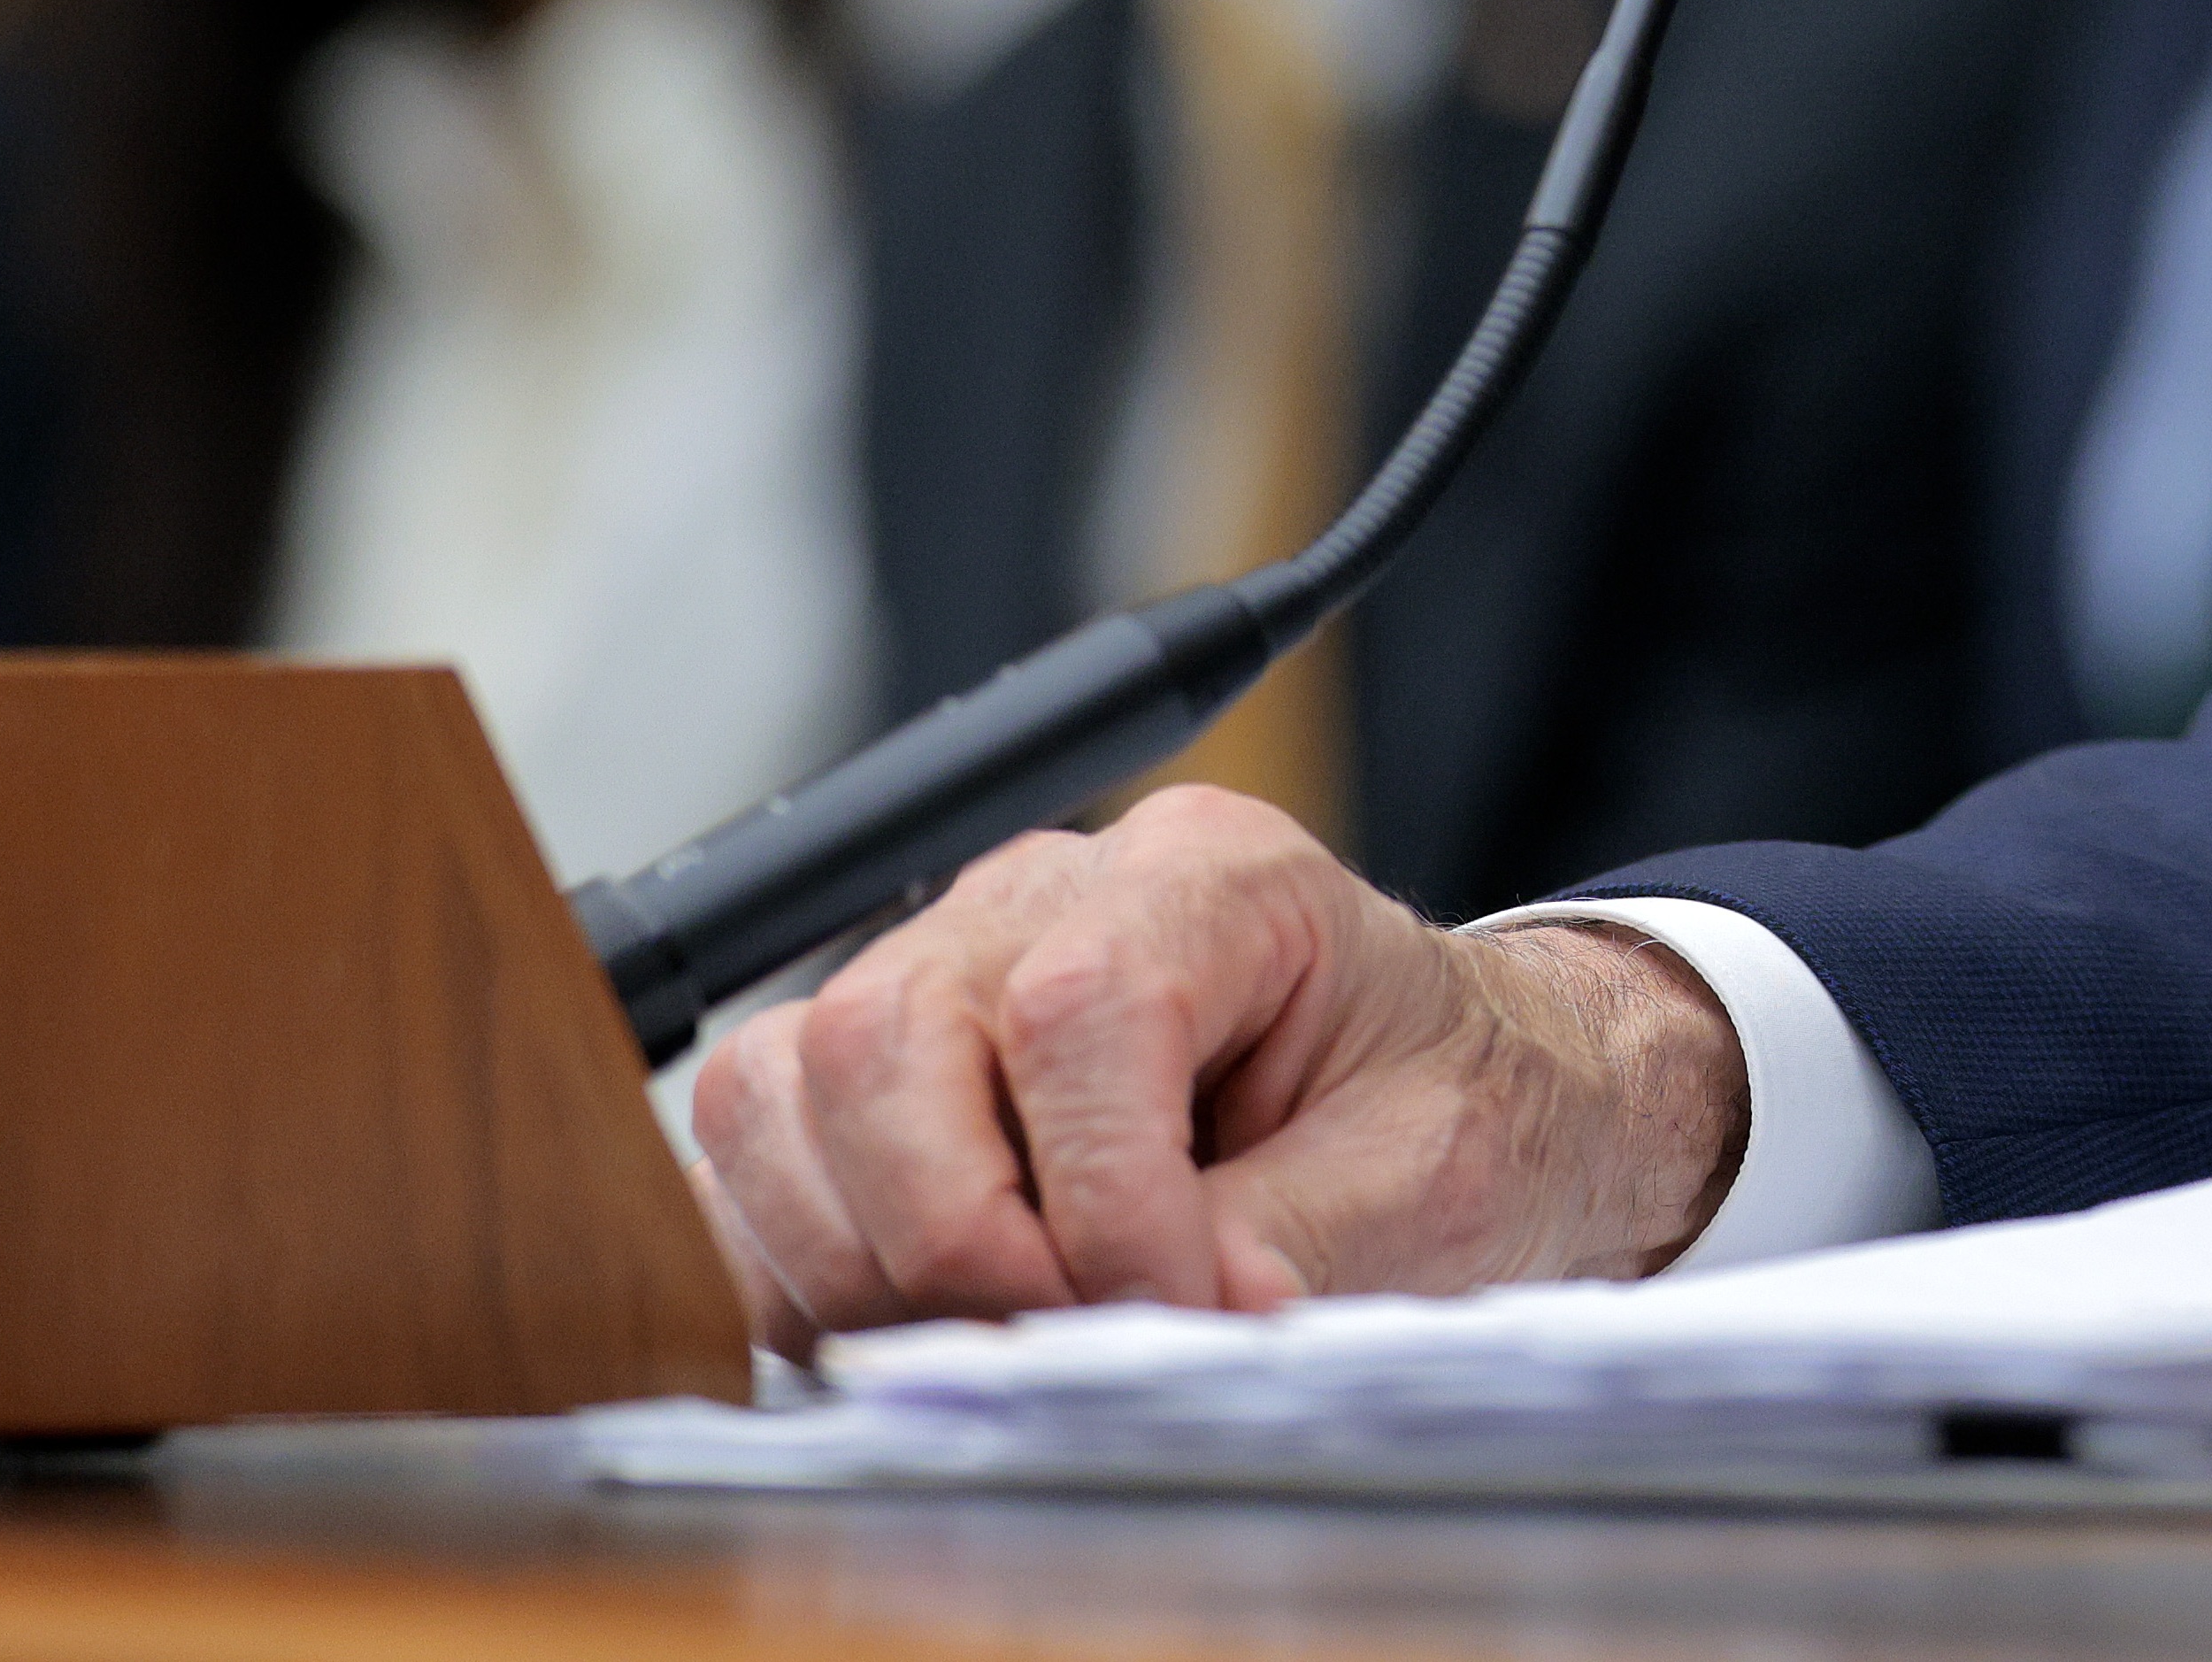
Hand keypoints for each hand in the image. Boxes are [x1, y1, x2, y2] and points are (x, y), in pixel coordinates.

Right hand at [687, 788, 1745, 1345]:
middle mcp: (1048, 894)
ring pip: (779, 1093)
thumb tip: (1141, 1326)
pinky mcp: (872, 1073)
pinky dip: (801, 1268)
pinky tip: (922, 1323)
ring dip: (859, 1259)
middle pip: (883, 1037)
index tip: (1168, 1310)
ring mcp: (942, 969)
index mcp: (1215, 874)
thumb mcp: (1430, 1178)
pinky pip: (751, 1160)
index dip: (1100, 1197)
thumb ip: (1281, 1242)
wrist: (1459, 1108)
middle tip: (1064, 1338)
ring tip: (1001, 1331)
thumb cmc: (1451, 1115)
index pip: (1079, 1007)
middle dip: (953, 1237)